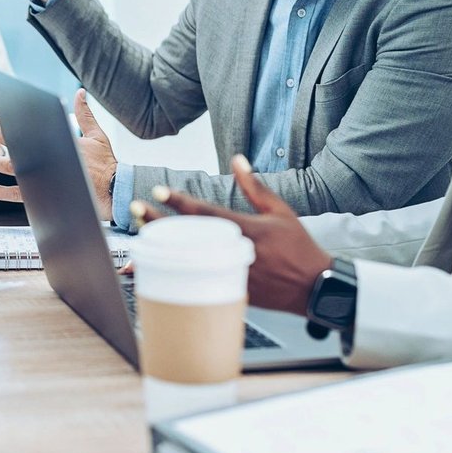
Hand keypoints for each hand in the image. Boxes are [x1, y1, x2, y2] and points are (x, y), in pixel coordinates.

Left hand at [0, 90, 118, 219]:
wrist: (114, 191)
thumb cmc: (106, 165)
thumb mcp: (96, 134)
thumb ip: (84, 113)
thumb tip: (80, 93)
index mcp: (55, 140)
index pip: (23, 127)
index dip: (2, 120)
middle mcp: (45, 158)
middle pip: (10, 144)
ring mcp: (41, 178)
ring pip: (8, 168)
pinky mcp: (42, 196)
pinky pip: (15, 195)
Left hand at [133, 155, 331, 315]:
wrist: (316, 286)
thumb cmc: (299, 246)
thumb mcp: (281, 211)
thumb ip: (255, 187)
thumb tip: (237, 160)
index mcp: (248, 229)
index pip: (207, 213)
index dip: (180, 202)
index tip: (158, 191)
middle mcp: (236, 252)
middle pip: (189, 236)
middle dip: (160, 222)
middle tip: (135, 208)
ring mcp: (233, 275)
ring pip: (189, 264)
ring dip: (162, 255)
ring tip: (137, 245)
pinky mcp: (233, 292)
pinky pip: (198, 285)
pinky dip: (176, 281)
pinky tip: (158, 277)